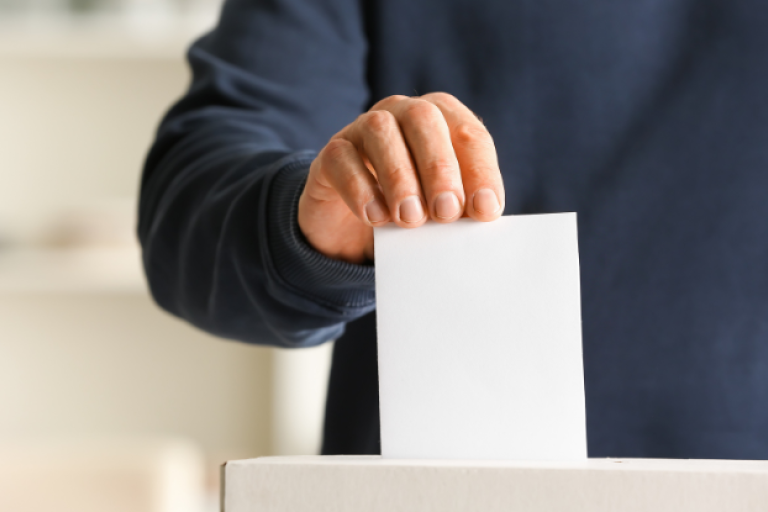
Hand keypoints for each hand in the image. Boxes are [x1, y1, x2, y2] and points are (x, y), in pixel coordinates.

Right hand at [297, 93, 504, 263]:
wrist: (352, 228)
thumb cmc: (409, 211)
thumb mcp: (440, 211)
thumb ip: (460, 209)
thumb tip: (479, 218)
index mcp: (444, 120)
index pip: (470, 134)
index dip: (480, 170)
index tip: (485, 210)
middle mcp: (403, 113)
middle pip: (424, 119)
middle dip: (440, 167)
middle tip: (445, 212)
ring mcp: (362, 129)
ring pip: (381, 130)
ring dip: (400, 176)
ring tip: (409, 218)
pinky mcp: (332, 153)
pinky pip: (342, 158)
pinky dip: (360, 188)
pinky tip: (374, 217)